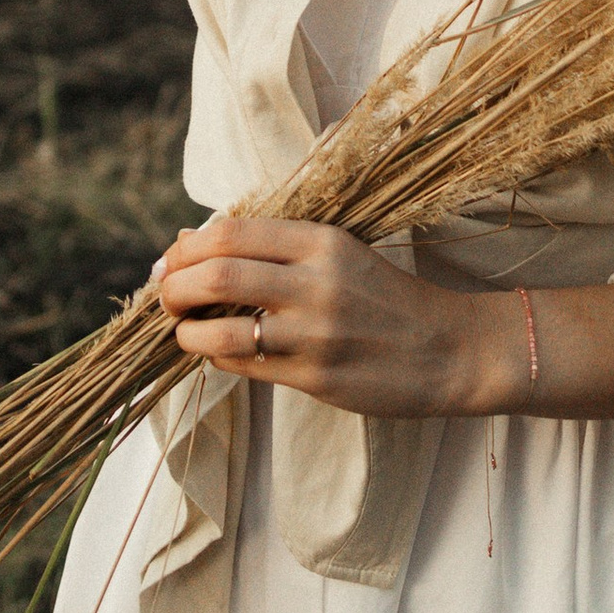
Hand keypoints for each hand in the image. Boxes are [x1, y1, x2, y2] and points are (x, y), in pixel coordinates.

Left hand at [152, 216, 499, 418]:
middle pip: (218, 276)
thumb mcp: (339, 254)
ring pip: (223, 330)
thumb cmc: (385, 298)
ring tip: (182, 331)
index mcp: (323, 242)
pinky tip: (215, 352)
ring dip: (187, 332)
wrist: (448, 349)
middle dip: (174, 287)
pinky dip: (217, 358)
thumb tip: (191, 241)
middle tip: (165, 296)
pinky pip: (247, 366)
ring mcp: (317, 335)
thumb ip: (273, 247)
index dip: (187, 247)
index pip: (232, 233)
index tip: (169, 261)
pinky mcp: (317, 378)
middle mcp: (318, 284)